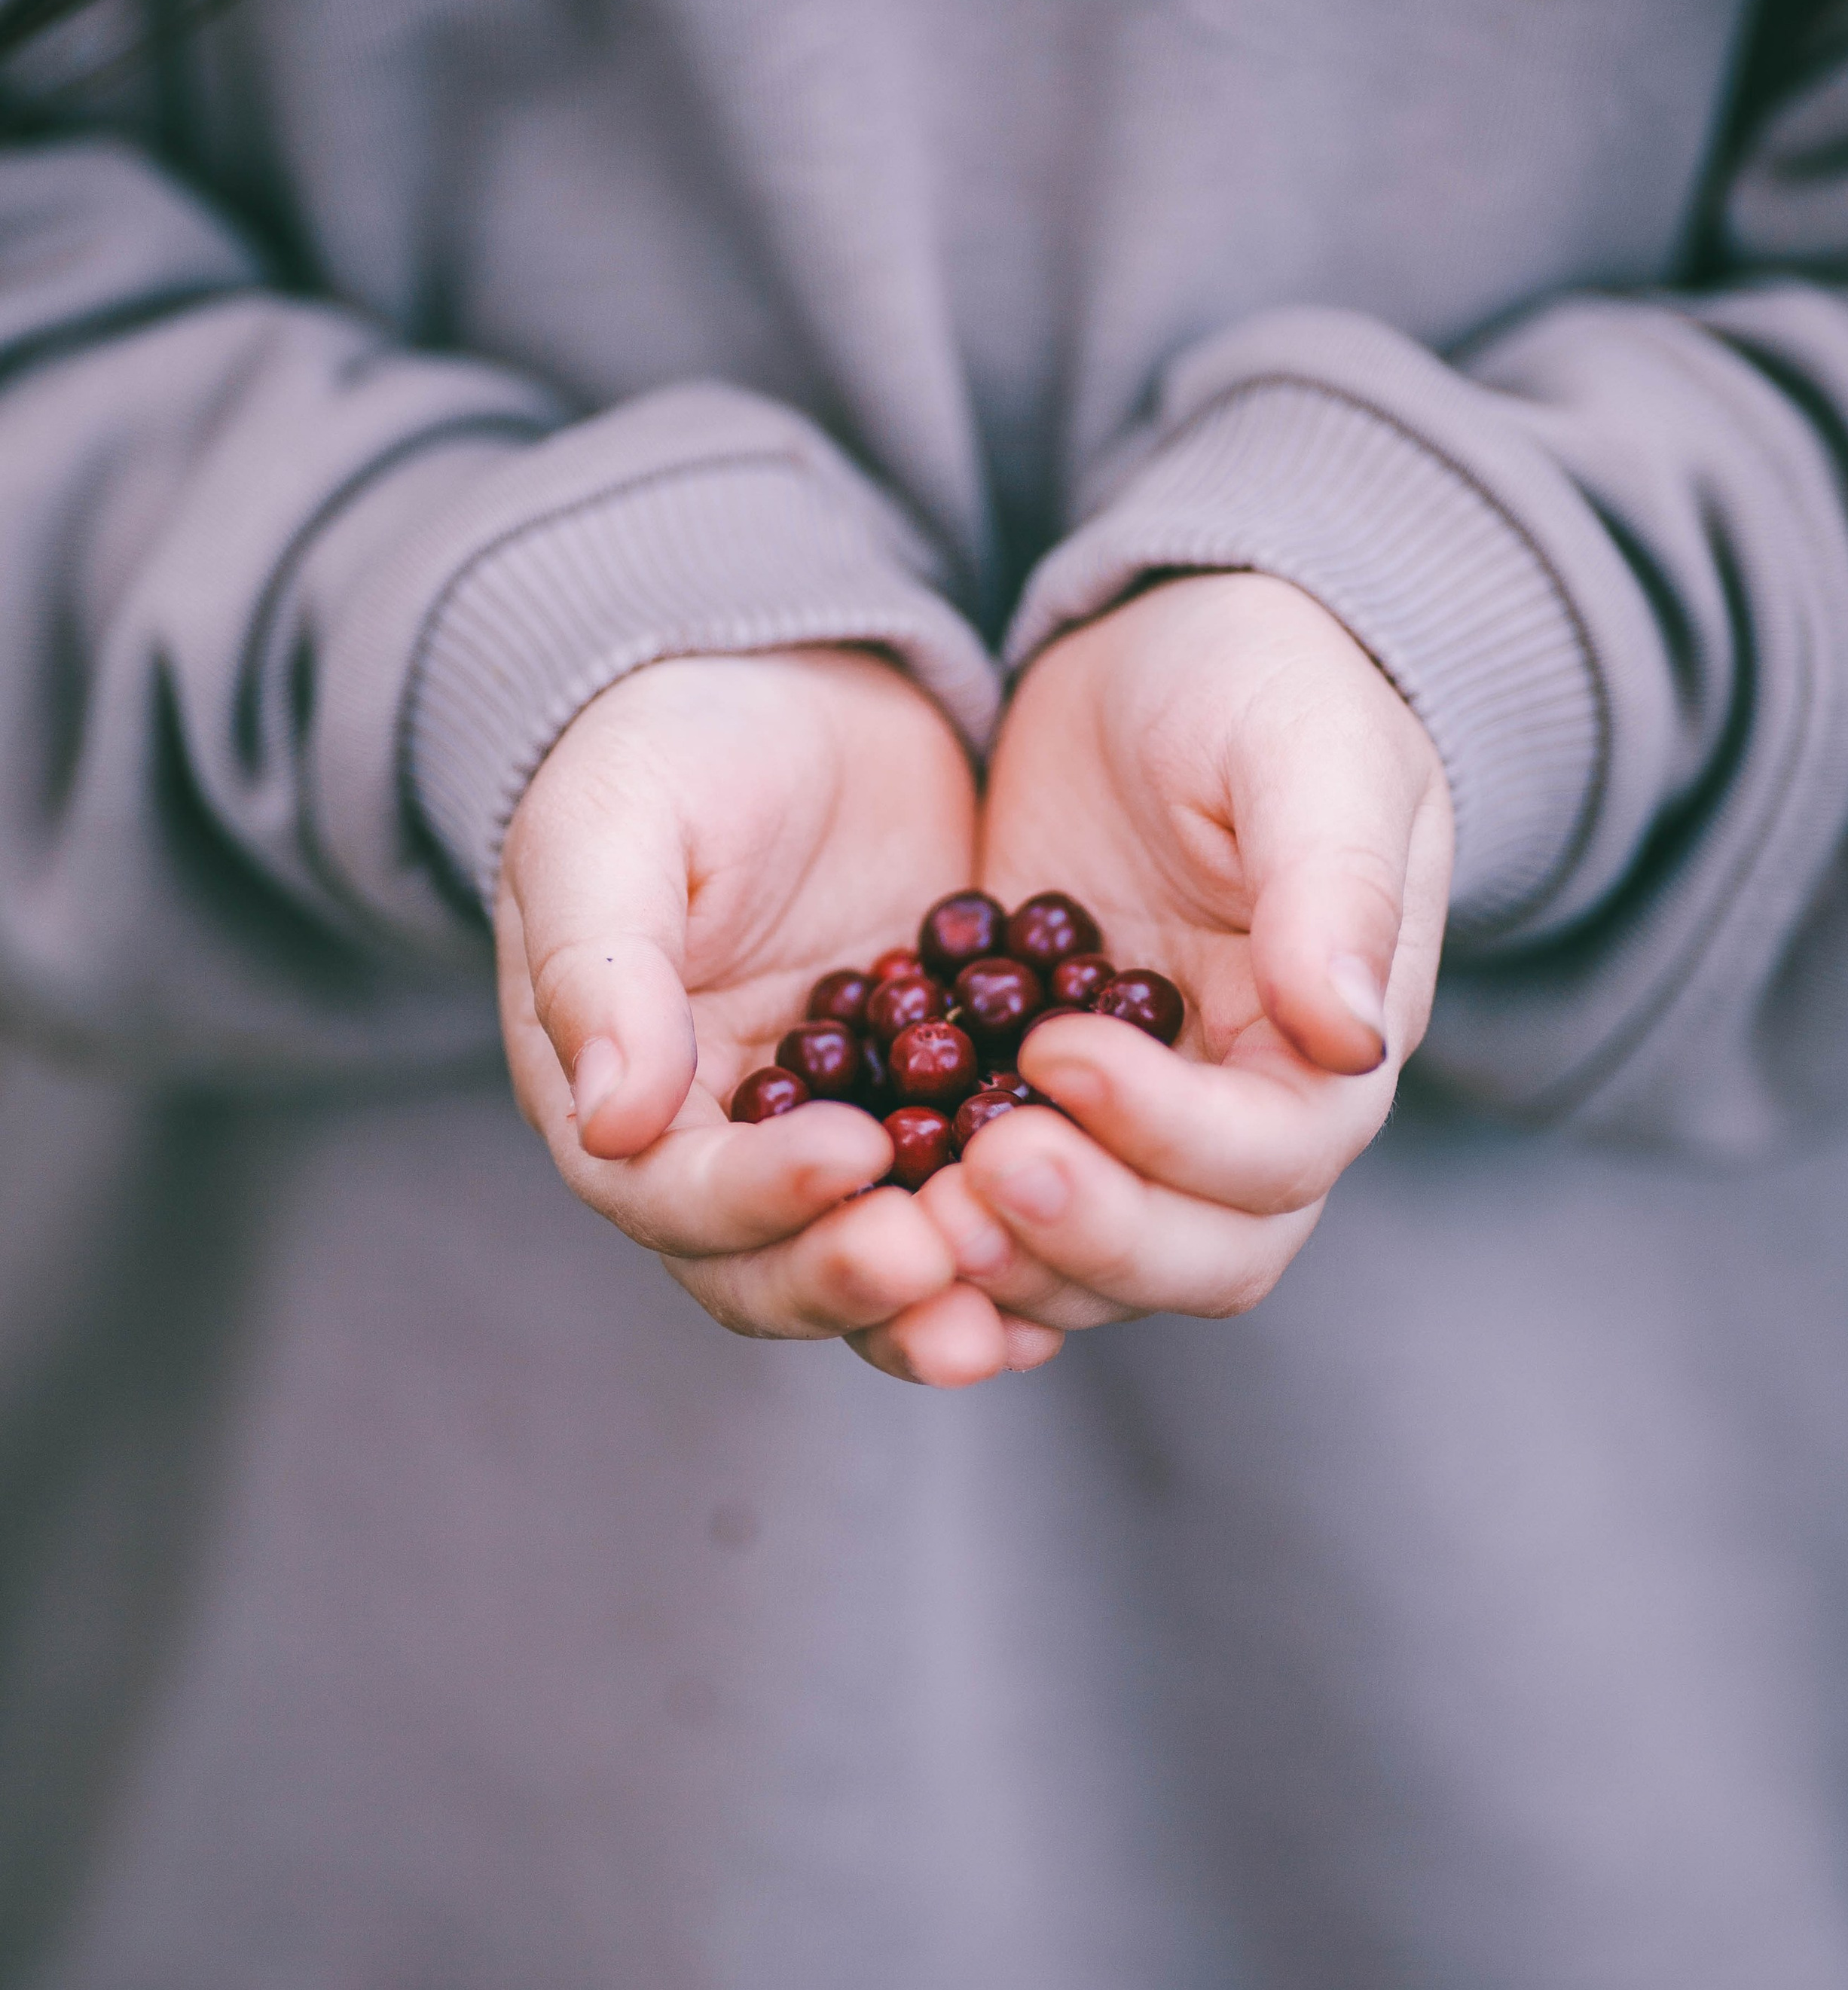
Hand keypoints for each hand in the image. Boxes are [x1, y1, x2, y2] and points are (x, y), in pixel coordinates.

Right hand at [495, 647, 1060, 1384]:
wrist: (799, 691)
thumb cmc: (672, 747)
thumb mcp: (612, 829)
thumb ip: (602, 972)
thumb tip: (611, 1125)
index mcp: (623, 1101)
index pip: (673, 1194)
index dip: (755, 1197)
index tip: (849, 1155)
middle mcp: (724, 1158)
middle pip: (773, 1271)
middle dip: (855, 1279)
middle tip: (942, 1259)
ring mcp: (840, 1145)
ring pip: (881, 1259)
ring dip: (948, 1290)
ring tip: (1021, 1297)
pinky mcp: (939, 1117)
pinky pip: (976, 1197)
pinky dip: (1028, 1237)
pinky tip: (1102, 1234)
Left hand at [918, 573, 1452, 1336]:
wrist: (1162, 661)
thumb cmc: (1264, 684)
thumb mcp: (1310, 754)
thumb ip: (1334, 889)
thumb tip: (1348, 1038)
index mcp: (1329, 1049)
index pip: (1274, 1158)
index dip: (1172, 1136)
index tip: (1061, 1054)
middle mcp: (1242, 1119)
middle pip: (1195, 1256)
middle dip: (1087, 1237)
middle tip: (971, 1177)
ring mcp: (1132, 1129)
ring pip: (1089, 1263)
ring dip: (1003, 1258)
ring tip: (904, 1207)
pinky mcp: (1028, 1107)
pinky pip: (992, 1207)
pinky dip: (934, 1224)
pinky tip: (850, 1199)